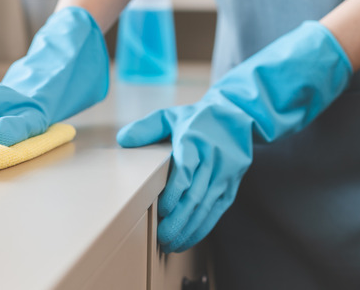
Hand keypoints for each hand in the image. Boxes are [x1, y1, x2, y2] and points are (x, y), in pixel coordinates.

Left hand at [117, 21, 352, 252]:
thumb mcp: (170, 116)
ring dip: (190, 229)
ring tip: (172, 244)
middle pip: (196, 196)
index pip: (186, 173)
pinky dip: (203, 227)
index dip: (173, 195)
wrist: (238, 115)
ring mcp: (226, 174)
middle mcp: (214, 159)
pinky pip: (218, 211)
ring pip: (208, 207)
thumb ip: (146, 127)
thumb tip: (122, 140)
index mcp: (196, 141)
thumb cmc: (197, 118)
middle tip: (162, 239)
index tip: (160, 210)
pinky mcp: (232, 185)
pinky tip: (189, 238)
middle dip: (179, 221)